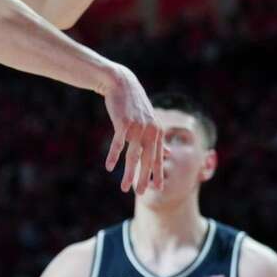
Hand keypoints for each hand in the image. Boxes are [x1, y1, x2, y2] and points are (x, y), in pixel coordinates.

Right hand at [99, 64, 162, 193]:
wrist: (121, 83)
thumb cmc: (133, 104)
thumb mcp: (149, 121)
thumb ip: (157, 138)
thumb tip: (167, 153)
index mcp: (157, 132)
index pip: (158, 158)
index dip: (157, 173)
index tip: (157, 188)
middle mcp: (149, 131)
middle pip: (147, 160)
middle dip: (144, 178)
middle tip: (141, 193)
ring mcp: (137, 127)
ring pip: (133, 156)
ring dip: (128, 173)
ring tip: (124, 187)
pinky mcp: (123, 123)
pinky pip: (118, 144)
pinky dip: (113, 156)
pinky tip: (109, 167)